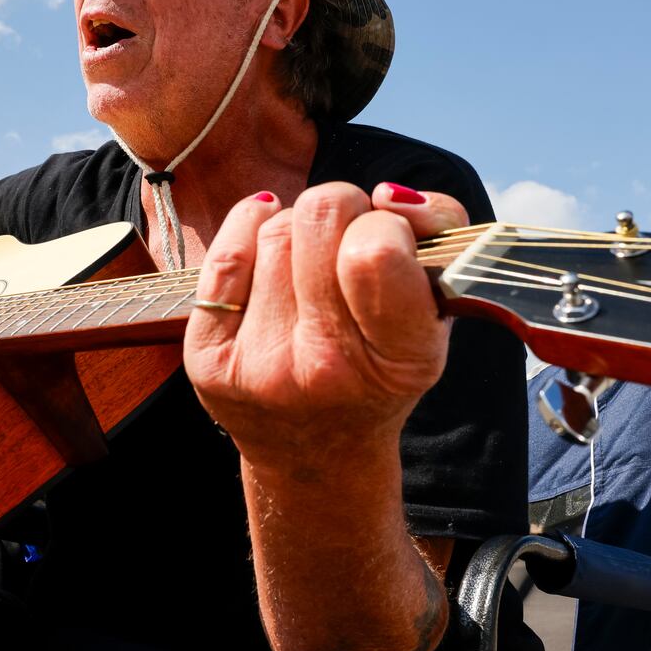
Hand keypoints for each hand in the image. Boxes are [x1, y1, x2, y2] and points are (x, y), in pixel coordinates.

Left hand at [183, 182, 468, 462]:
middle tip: (348, 236)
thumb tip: (389, 195)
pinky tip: (268, 243)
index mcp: (397, 361)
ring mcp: (258, 365)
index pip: (375, 250)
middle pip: (319, 218)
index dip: (384, 224)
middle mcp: (323, 368)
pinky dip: (248, 230)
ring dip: (299, 229)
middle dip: (341, 209)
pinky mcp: (208, 361)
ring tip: (312, 265)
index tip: (387, 240)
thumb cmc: (384, 365)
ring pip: (275, 228)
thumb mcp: (437, 313)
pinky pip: (224, 253)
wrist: (317, 456)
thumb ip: (442, 235)